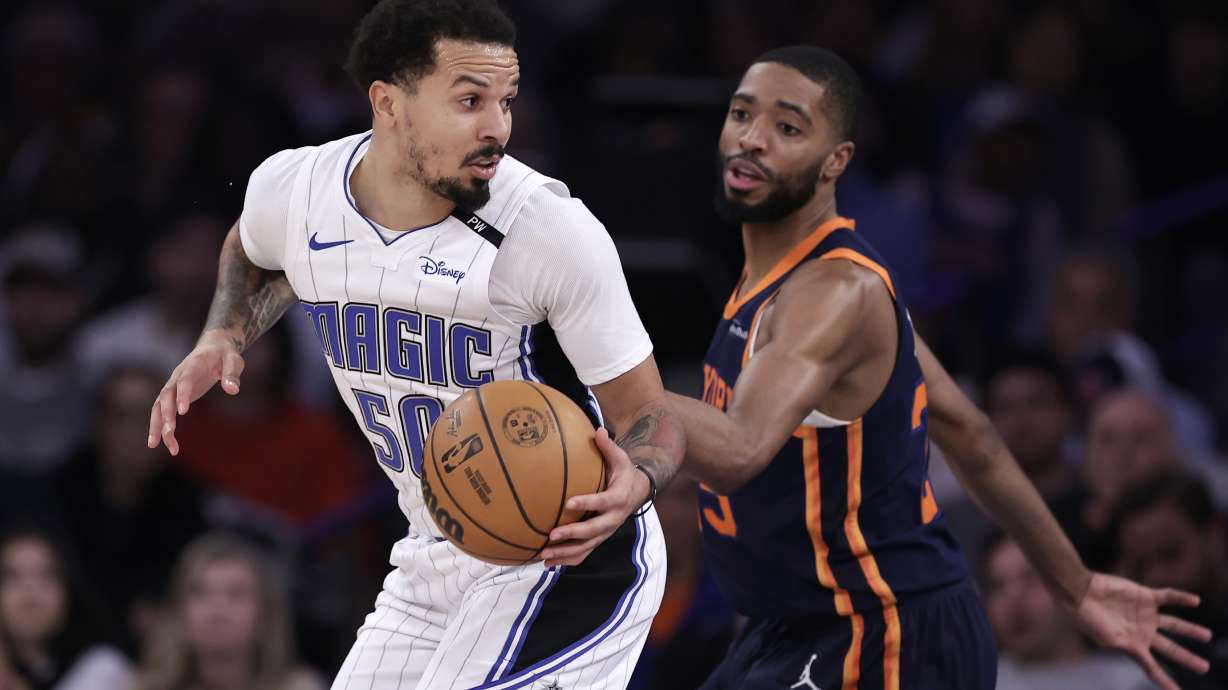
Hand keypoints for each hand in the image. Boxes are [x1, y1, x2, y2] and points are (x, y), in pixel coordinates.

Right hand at [147, 330, 244, 454]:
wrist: (213, 347)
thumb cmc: (225, 355)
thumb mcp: (234, 360)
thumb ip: (232, 374)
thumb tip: (233, 390)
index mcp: (192, 365)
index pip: (184, 381)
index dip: (182, 395)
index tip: (183, 412)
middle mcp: (177, 376)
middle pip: (166, 395)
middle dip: (166, 414)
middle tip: (170, 432)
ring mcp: (173, 386)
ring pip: (158, 406)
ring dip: (156, 425)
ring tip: (155, 445)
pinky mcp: (174, 396)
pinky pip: (162, 412)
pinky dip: (160, 427)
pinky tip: (162, 444)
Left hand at [540, 428, 650, 566]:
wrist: (637, 493)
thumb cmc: (623, 472)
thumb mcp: (621, 458)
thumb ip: (609, 446)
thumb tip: (598, 430)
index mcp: (618, 498)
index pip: (603, 502)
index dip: (587, 503)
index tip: (569, 503)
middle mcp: (614, 519)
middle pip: (594, 531)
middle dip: (573, 534)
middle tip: (552, 535)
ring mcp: (606, 532)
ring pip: (587, 547)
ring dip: (566, 553)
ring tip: (544, 555)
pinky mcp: (599, 539)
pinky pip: (583, 553)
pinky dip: (567, 560)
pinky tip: (547, 564)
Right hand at [1075, 572, 1211, 689]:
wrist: (1080, 592)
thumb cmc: (1087, 618)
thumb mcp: (1106, 640)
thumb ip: (1125, 645)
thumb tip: (1137, 649)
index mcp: (1132, 646)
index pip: (1153, 668)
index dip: (1166, 681)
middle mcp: (1142, 631)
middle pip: (1170, 649)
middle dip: (1187, 659)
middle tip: (1205, 668)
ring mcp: (1145, 614)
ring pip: (1174, 624)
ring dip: (1191, 630)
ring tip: (1207, 636)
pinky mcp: (1145, 596)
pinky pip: (1168, 597)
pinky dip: (1182, 598)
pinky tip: (1195, 600)